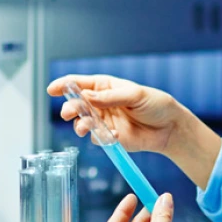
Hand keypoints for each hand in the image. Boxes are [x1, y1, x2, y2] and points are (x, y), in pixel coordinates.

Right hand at [47, 74, 185, 153]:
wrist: (170, 128)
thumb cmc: (155, 104)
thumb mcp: (134, 95)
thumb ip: (109, 97)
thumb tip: (86, 96)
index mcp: (105, 87)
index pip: (79, 84)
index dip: (64, 85)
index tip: (51, 89)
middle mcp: (100, 103)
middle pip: (76, 104)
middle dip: (70, 108)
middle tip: (68, 113)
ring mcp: (103, 121)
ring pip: (82, 123)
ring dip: (80, 125)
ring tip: (85, 128)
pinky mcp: (108, 137)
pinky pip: (96, 138)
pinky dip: (101, 138)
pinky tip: (114, 136)